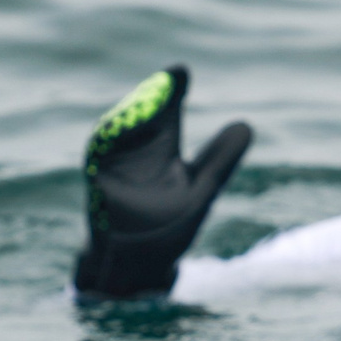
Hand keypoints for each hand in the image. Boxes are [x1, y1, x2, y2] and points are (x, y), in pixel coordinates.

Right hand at [73, 65, 252, 298]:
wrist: (141, 268)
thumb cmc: (166, 225)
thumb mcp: (201, 189)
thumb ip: (220, 159)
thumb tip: (245, 125)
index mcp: (158, 147)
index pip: (165, 112)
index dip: (172, 91)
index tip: (183, 72)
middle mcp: (131, 152)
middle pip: (138, 117)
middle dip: (151, 97)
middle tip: (171, 80)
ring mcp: (111, 170)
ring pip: (112, 135)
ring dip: (128, 118)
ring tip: (149, 102)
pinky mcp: (96, 192)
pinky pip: (95, 165)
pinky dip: (104, 149)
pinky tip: (115, 133)